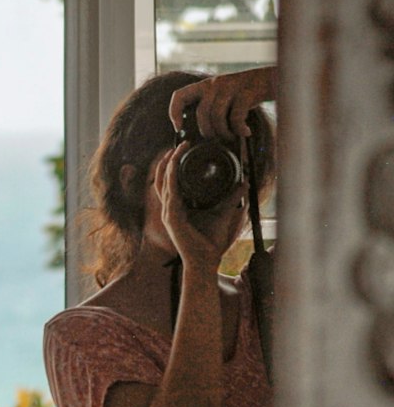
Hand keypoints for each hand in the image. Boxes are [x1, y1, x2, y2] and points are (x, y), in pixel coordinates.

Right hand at [154, 147, 243, 271]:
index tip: (182, 150)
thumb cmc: (210, 242)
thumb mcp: (223, 212)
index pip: (170, 182)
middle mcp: (169, 209)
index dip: (173, 166)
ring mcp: (167, 213)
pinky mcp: (171, 217)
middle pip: (162, 179)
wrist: (205, 261)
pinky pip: (169, 191)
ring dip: (169, 163)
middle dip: (168, 160)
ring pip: (163, 181)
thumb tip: (244, 182)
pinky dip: (171, 176)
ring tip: (176, 149)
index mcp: (177, 208)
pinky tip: (174, 164)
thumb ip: (232, 197)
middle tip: (179, 144)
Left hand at [168, 66, 275, 141]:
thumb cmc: (241, 94)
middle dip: (207, 131)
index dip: (174, 112)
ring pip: (217, 116)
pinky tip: (245, 132)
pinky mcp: (246, 92)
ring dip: (223, 132)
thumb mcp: (221, 95)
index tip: (178, 128)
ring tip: (231, 137)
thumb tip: (201, 135)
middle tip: (216, 139)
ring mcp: (230, 87)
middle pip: (201, 113)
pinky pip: (236, 116)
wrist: (268, 79)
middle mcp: (214, 84)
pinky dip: (239, 129)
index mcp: (204, 86)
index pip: (180, 95)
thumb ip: (210, 107)